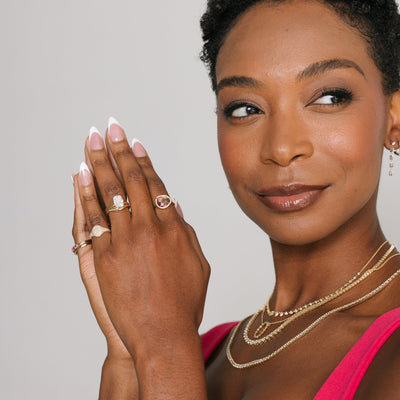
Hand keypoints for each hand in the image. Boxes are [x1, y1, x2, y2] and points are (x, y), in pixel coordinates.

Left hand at [76, 120, 209, 360]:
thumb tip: (175, 206)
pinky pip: (93, 217)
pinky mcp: (105, 256)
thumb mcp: (197, 264)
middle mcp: (150, 227)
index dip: (144, 161)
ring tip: (92, 140)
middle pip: (132, 180)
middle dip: (120, 150)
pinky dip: (85, 193)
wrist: (164, 334)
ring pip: (111, 191)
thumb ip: (186, 232)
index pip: (157, 185)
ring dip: (100, 162)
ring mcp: (126, 240)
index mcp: (174, 227)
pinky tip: (80, 172)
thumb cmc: (185, 302)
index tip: (135, 143)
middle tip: (111, 127)